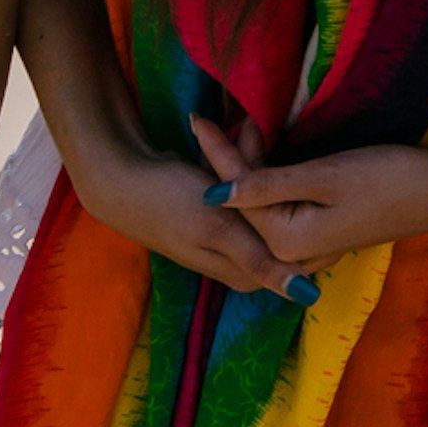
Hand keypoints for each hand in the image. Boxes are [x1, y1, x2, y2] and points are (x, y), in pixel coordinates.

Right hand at [59, 133, 301, 298]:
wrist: (122, 178)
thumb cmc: (170, 204)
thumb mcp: (219, 230)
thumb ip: (259, 259)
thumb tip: (305, 295)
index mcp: (245, 272)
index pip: (291, 244)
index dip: (288, 205)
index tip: (282, 173)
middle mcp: (239, 259)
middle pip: (275, 216)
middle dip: (268, 178)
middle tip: (254, 137)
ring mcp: (228, 235)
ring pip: (260, 198)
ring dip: (254, 163)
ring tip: (245, 130)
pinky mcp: (218, 213)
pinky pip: (244, 188)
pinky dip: (241, 163)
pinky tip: (238, 134)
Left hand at [192, 118, 427, 275]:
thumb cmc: (388, 179)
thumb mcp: (324, 176)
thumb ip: (268, 186)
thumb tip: (213, 193)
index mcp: (287, 242)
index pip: (239, 193)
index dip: (218, 153)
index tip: (196, 119)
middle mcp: (292, 253)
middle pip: (247, 203)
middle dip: (231, 160)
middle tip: (216, 118)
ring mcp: (309, 248)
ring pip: (263, 206)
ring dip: (250, 169)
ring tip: (236, 131)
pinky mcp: (322, 236)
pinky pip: (282, 211)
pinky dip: (270, 183)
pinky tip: (266, 159)